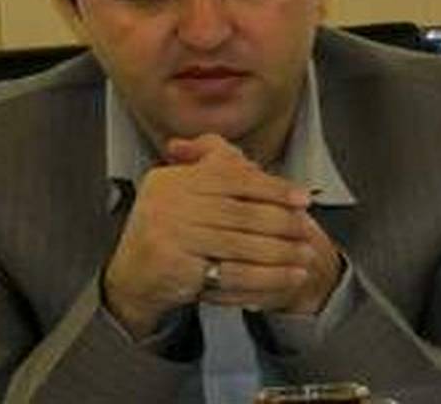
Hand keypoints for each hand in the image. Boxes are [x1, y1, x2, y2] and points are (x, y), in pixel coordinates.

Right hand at [101, 134, 312, 338]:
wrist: (133, 274)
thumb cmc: (167, 228)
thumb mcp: (183, 189)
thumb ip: (215, 166)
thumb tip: (254, 163)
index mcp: (175, 179)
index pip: (233, 179)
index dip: (272, 187)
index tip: (302, 197)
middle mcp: (169, 204)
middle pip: (240, 212)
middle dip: (281, 222)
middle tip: (306, 228)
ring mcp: (170, 236)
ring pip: (240, 244)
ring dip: (280, 252)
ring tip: (305, 255)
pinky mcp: (178, 269)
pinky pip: (232, 274)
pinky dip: (266, 277)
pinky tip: (288, 276)